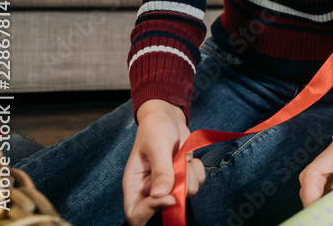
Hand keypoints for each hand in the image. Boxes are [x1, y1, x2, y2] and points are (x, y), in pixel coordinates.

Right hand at [122, 100, 205, 225]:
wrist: (168, 117)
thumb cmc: (155, 129)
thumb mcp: (156, 146)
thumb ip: (160, 170)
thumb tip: (161, 195)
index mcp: (134, 185)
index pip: (136, 214)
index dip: (151, 211)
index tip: (169, 196)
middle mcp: (150, 190)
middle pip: (164, 208)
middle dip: (179, 190)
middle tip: (181, 168)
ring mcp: (169, 185)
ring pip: (185, 195)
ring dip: (190, 176)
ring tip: (182, 158)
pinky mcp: (183, 178)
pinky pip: (197, 184)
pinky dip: (198, 171)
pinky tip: (189, 158)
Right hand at [299, 127, 332, 206]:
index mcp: (311, 175)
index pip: (311, 203)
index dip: (323, 214)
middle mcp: (309, 184)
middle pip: (313, 209)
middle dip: (327, 216)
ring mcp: (315, 189)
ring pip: (319, 209)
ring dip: (332, 214)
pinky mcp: (323, 192)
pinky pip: (326, 206)